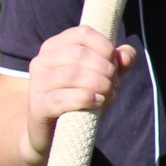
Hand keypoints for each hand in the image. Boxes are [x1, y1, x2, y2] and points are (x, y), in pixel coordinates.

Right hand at [26, 26, 136, 146]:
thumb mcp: (100, 79)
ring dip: (99, 83)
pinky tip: (98, 102)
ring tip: (109, 94)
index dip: (105, 47)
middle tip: (114, 84)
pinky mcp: (38, 106)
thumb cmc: (78, 100)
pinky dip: (85, 98)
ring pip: (71, 74)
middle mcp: (42, 61)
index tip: (115, 64)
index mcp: (55, 47)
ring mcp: (37, 84)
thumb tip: (127, 54)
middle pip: (79, 54)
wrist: (51, 132)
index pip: (83, 33)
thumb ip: (116, 65)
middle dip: (105, 68)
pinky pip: (62, 98)